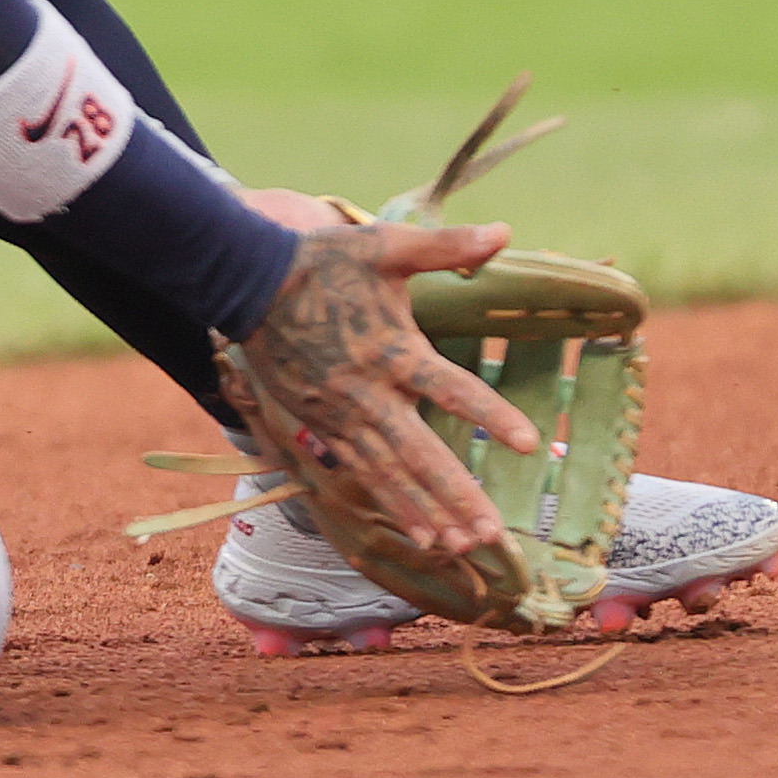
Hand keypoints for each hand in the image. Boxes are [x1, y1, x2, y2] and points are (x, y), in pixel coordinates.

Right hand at [235, 220, 538, 554]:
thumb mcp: (386, 246)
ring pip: (390, 474)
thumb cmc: (324, 262)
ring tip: (462, 546)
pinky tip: (420, 533)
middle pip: (419, 452)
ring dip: (427, 511)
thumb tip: (504, 232)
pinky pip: (362, 473)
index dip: (490, 414)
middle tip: (492, 532)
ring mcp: (343, 415)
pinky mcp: (323, 426)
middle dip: (457, 495)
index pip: (450, 388)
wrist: (249, 283)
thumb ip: (446, 246)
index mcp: (392, 349)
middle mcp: (368, 392)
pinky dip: (392, 505)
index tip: (529, 443)